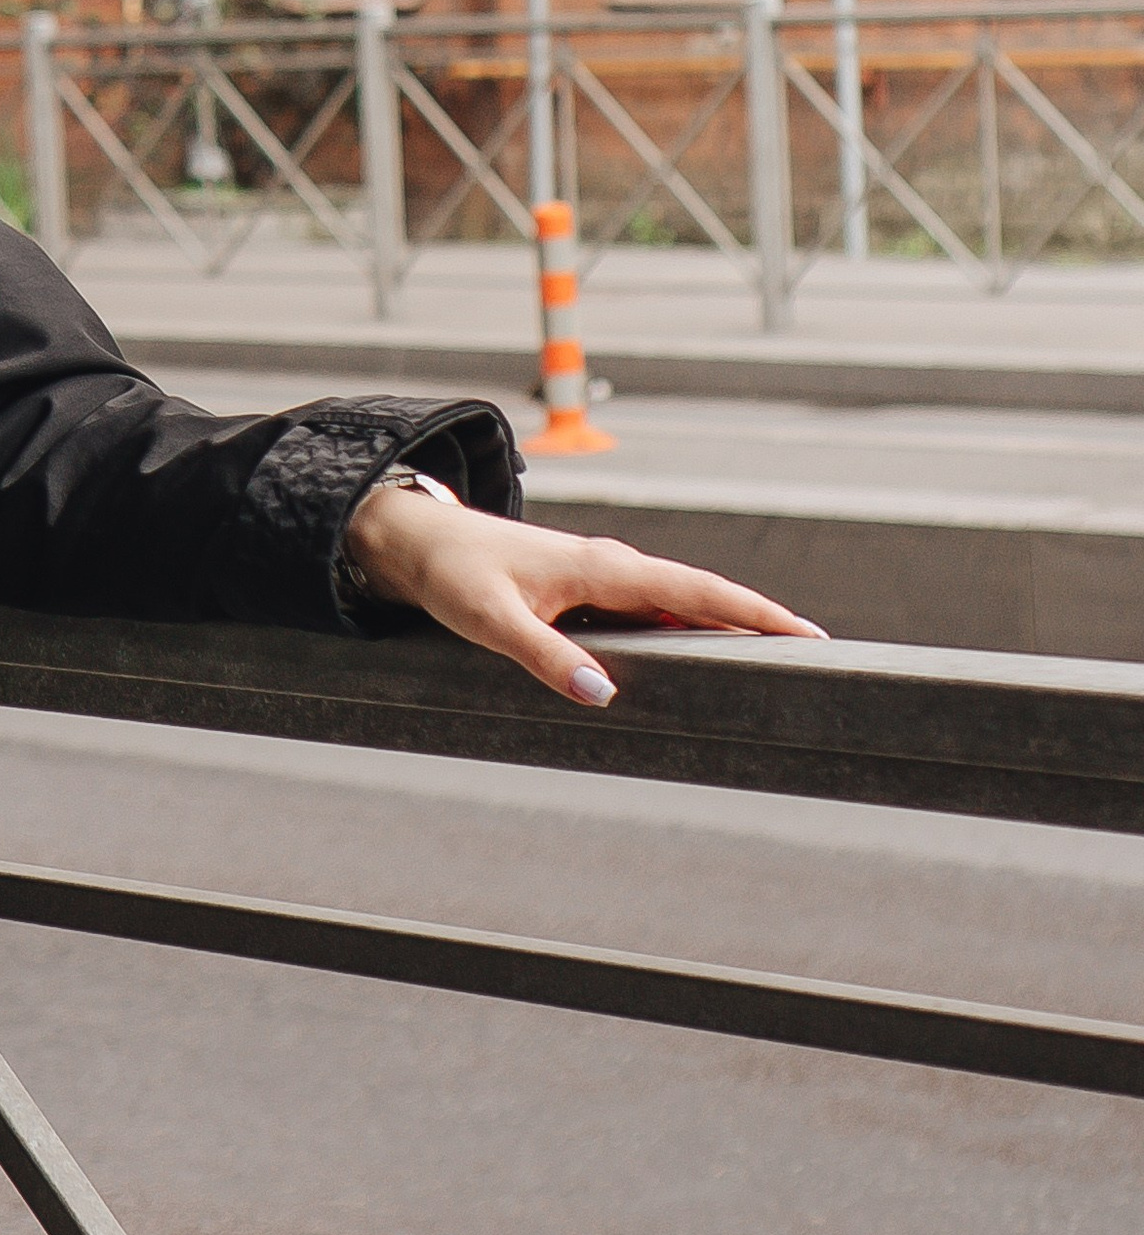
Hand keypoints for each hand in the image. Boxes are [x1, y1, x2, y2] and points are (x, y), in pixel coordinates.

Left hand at [344, 474, 823, 707]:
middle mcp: (614, 566)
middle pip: (703, 595)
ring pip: (681, 602)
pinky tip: (704, 653)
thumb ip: (544, 655)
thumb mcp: (491, 620)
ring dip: (727, 623)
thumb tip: (601, 694)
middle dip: (759, 620)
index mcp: (604, 567)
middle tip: (817, 652)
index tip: (806, 633)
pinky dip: (690, 626)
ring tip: (778, 658)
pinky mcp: (591, 589)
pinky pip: (655, 608)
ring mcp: (605, 576)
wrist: (418, 540)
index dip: (752, 613)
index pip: (695, 592)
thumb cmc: (453, 575)